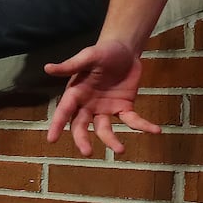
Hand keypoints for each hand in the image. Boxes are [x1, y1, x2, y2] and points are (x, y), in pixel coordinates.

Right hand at [44, 39, 160, 155]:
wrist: (125, 50)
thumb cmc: (103, 52)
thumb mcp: (88, 56)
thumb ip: (70, 65)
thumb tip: (47, 68)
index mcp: (76, 93)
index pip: (63, 111)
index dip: (57, 125)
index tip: (51, 140)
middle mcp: (88, 105)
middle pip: (81, 126)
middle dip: (83, 139)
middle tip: (87, 152)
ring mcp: (106, 109)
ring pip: (105, 129)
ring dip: (111, 140)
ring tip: (121, 150)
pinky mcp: (124, 108)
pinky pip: (132, 120)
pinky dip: (143, 126)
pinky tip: (155, 130)